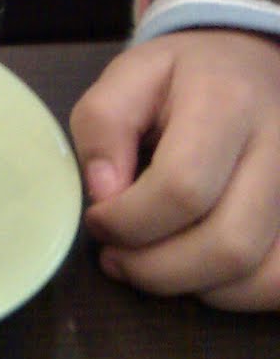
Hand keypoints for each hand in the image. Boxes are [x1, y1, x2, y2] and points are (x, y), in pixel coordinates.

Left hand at [71, 30, 279, 309]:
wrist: (252, 64)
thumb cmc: (183, 75)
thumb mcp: (129, 75)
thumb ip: (103, 125)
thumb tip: (105, 193)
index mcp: (227, 101)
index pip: (183, 187)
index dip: (129, 220)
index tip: (98, 219)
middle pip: (228, 243)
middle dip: (157, 269)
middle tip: (116, 257)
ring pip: (261, 275)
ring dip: (193, 286)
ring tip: (150, 264)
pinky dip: (236, 294)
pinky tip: (197, 272)